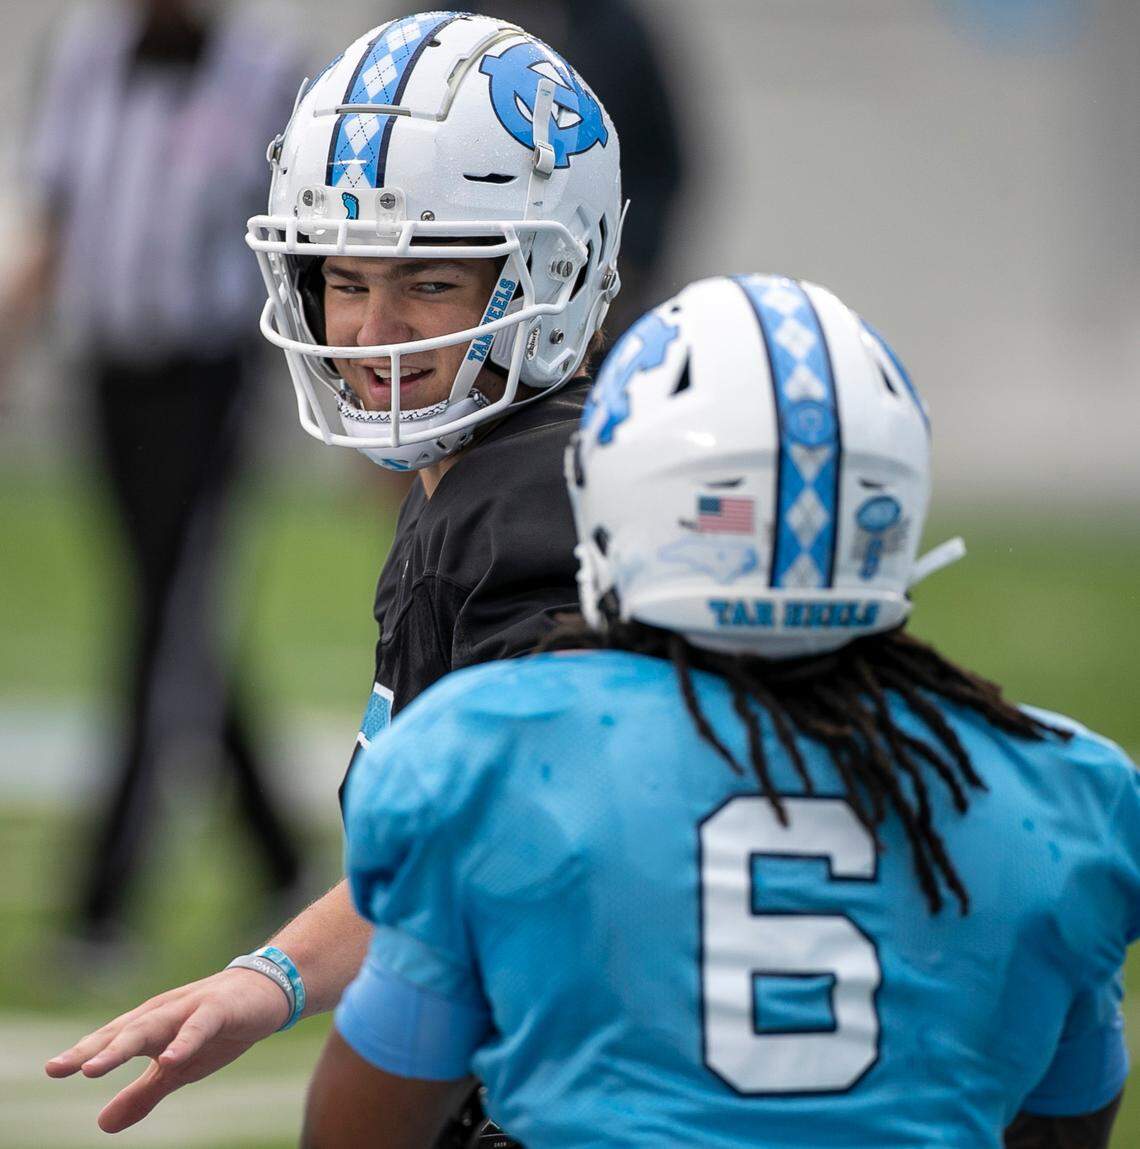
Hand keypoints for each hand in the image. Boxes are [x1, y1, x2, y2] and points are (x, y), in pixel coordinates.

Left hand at [43, 967, 291, 1132]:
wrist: (268, 993)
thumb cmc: (217, 1029)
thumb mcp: (177, 1069)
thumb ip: (142, 1094)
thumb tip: (101, 1125)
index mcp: (150, 1026)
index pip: (111, 1040)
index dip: (82, 1054)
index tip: (53, 1068)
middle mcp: (164, 1013)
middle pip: (124, 1033)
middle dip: (93, 1051)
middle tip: (60, 1067)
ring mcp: (191, 1008)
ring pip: (153, 1027)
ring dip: (123, 1046)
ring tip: (96, 1067)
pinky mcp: (220, 1009)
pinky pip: (199, 1026)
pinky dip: (182, 1042)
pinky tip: (168, 1059)